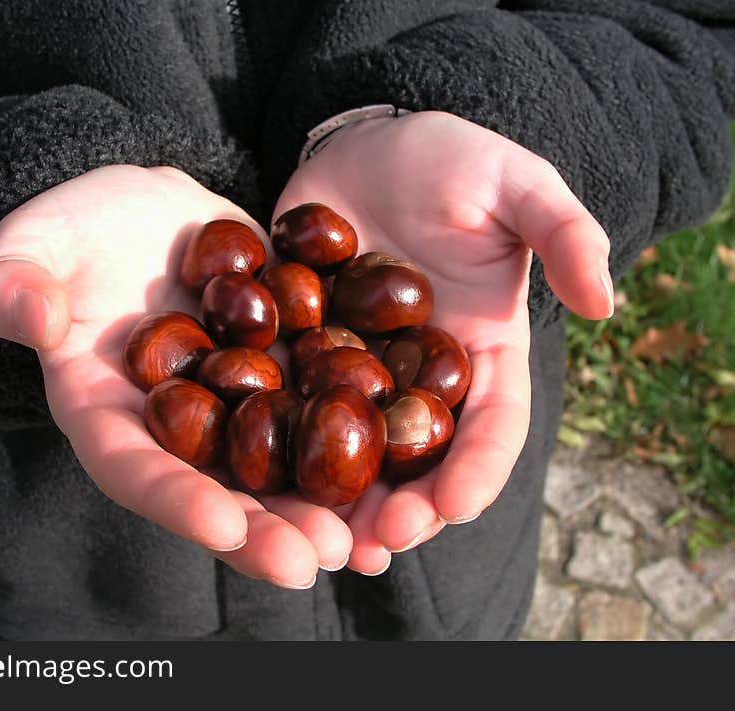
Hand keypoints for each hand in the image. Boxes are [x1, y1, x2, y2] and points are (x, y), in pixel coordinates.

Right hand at [0, 165, 351, 588]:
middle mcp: (178, 426)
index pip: (135, 468)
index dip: (177, 501)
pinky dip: (358, 444)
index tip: (227, 527)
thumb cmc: (80, 227)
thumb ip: (14, 282)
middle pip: (219, 489)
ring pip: (278, 468)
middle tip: (319, 558)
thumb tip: (27, 317)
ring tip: (371, 538)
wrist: (150, 212)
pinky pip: (319, 414)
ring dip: (322, 507)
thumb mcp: (36, 243)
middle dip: (266, 530)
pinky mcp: (282, 373)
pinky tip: (403, 471)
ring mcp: (234, 405)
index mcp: (109, 411)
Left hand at [273, 111, 613, 573]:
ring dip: (341, 500)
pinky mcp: (303, 352)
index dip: (478, 469)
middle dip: (403, 507)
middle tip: (375, 543)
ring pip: (355, 450)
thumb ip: (563, 232)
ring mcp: (359, 370)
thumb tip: (607, 304)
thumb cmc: (451, 160)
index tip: (454, 506)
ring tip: (320, 538)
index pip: (492, 425)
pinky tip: (260, 478)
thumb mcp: (516, 183)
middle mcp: (421, 376)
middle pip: (419, 458)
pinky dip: (281, 445)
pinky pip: (292, 405)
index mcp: (480, 351)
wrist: (368, 145)